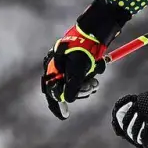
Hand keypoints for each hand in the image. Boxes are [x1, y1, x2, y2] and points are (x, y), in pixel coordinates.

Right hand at [42, 0, 129, 119]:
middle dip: (79, 91)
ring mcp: (68, 66)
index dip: (57, 105)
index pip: (51, 91)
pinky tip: (96, 73)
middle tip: (92, 88)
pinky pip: (82, 77)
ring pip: (76, 84)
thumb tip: (66, 100)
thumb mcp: (77, 69)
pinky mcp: (78, 64)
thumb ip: (71, 85)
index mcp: (52, 67)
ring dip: (87, 85)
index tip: (65, 115)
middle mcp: (58, 68)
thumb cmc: (83, 48)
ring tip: (95, 82)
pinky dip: (89, 78)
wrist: (94, 31)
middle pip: (65, 89)